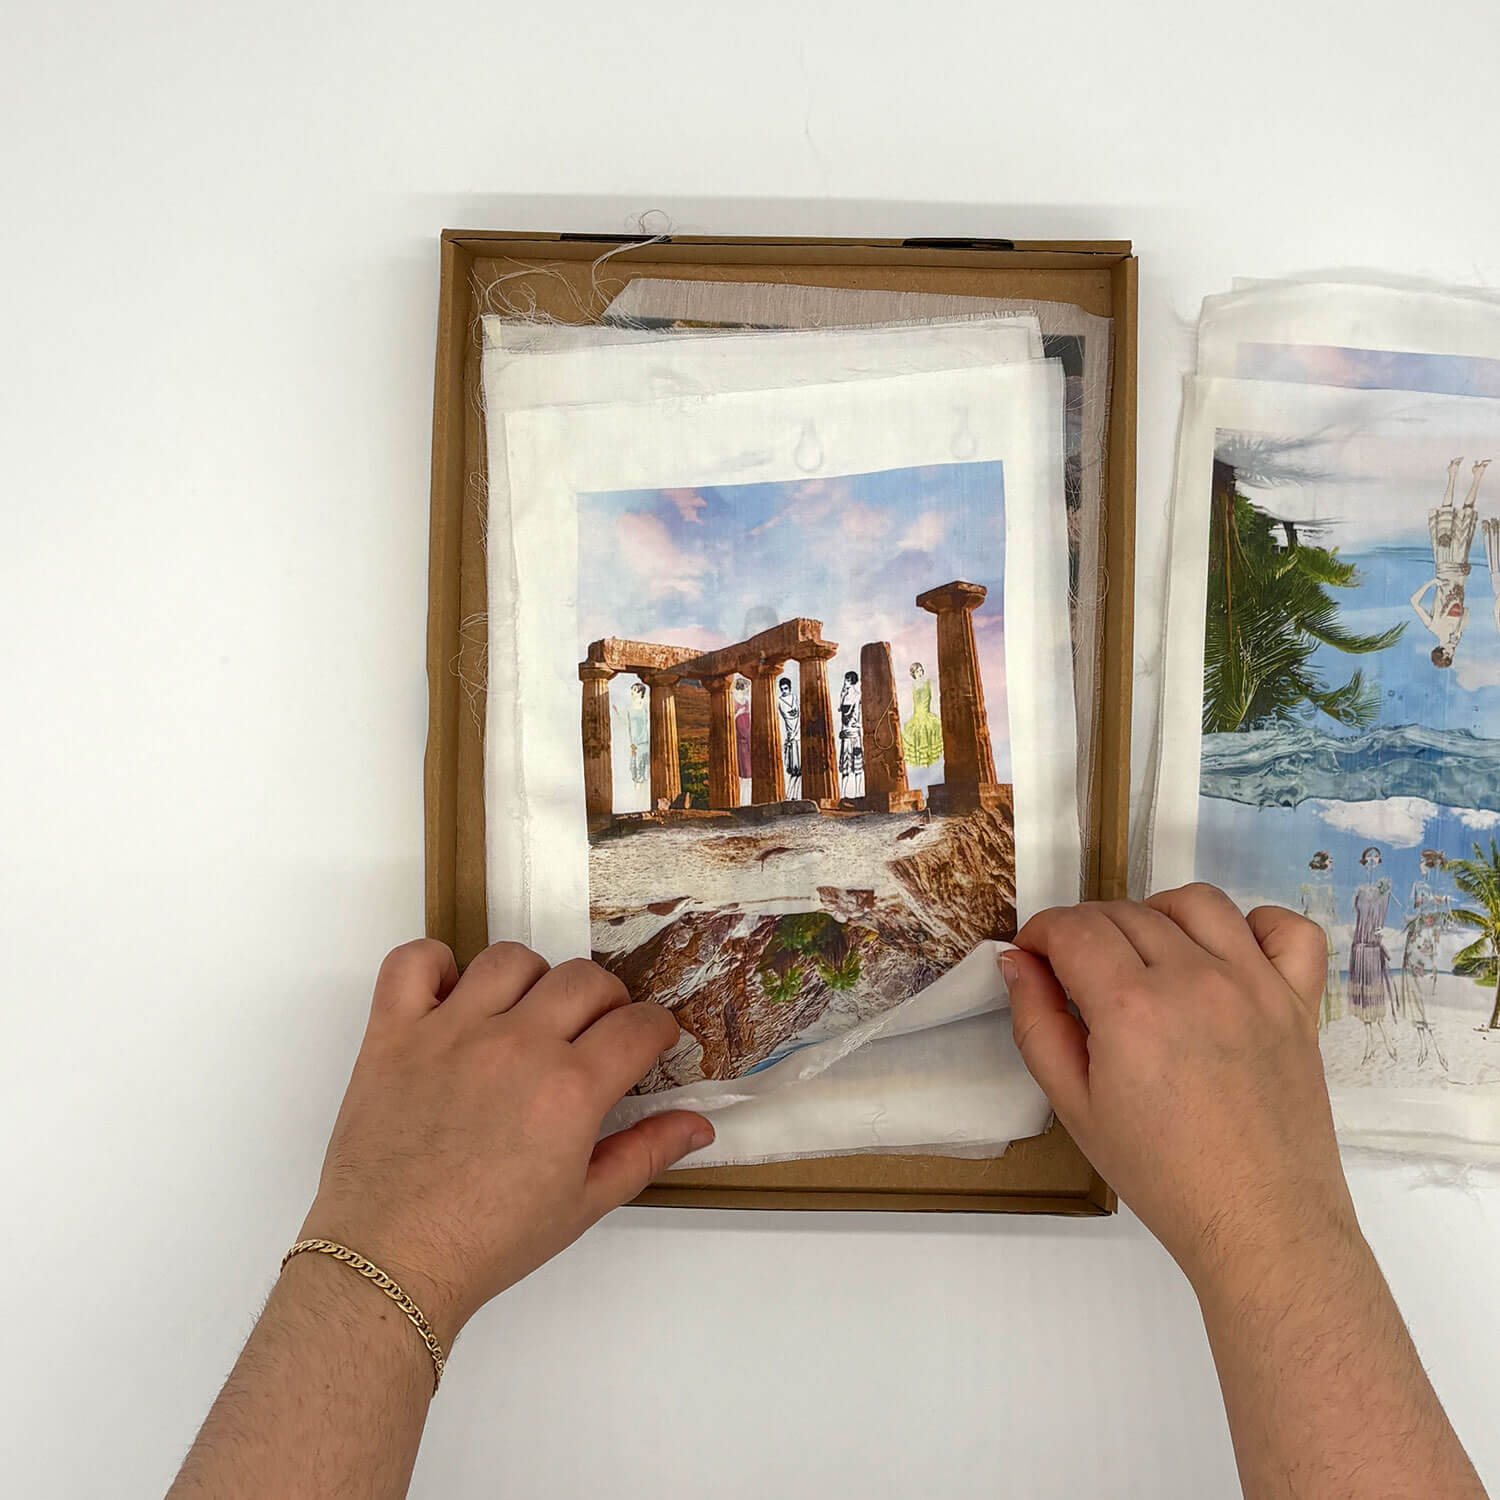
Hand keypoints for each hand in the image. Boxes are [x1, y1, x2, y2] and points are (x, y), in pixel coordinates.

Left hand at [298, 940, 712, 1342]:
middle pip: (584, 980)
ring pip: (510, 959)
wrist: (390, 1261)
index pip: (638, 1024)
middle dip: (605, 1001)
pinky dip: (434, 964)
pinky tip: (451, 997)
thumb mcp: (582, 1205)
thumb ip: (645, 1153)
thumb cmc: (487, 1242)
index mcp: (570, 1089)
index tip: (648, 1043)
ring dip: (532, 980)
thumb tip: (698, 1126)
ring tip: (526, 1014)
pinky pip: (414, 961)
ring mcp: (451, 1032)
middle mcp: (516, 1045)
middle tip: (593, 1034)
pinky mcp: (393, 1033)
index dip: (655, 1030)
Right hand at [1002, 885, 1359, 1291]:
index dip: (1041, 934)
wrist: (1259, 1224)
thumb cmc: (1160, 1175)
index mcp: (1131, 1008)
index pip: (1073, 928)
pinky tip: (1228, 954)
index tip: (1035, 958)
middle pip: (1126, 913)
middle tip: (1078, 974)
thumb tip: (1017, 962)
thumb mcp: (1074, 1107)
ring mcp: (1255, 985)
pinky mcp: (1299, 1002)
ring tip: (1146, 954)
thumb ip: (1037, 1025)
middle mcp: (1195, 980)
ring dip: (1157, 914)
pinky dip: (1255, 925)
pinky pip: (1288, 929)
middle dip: (1086, 930)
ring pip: (1198, 902)